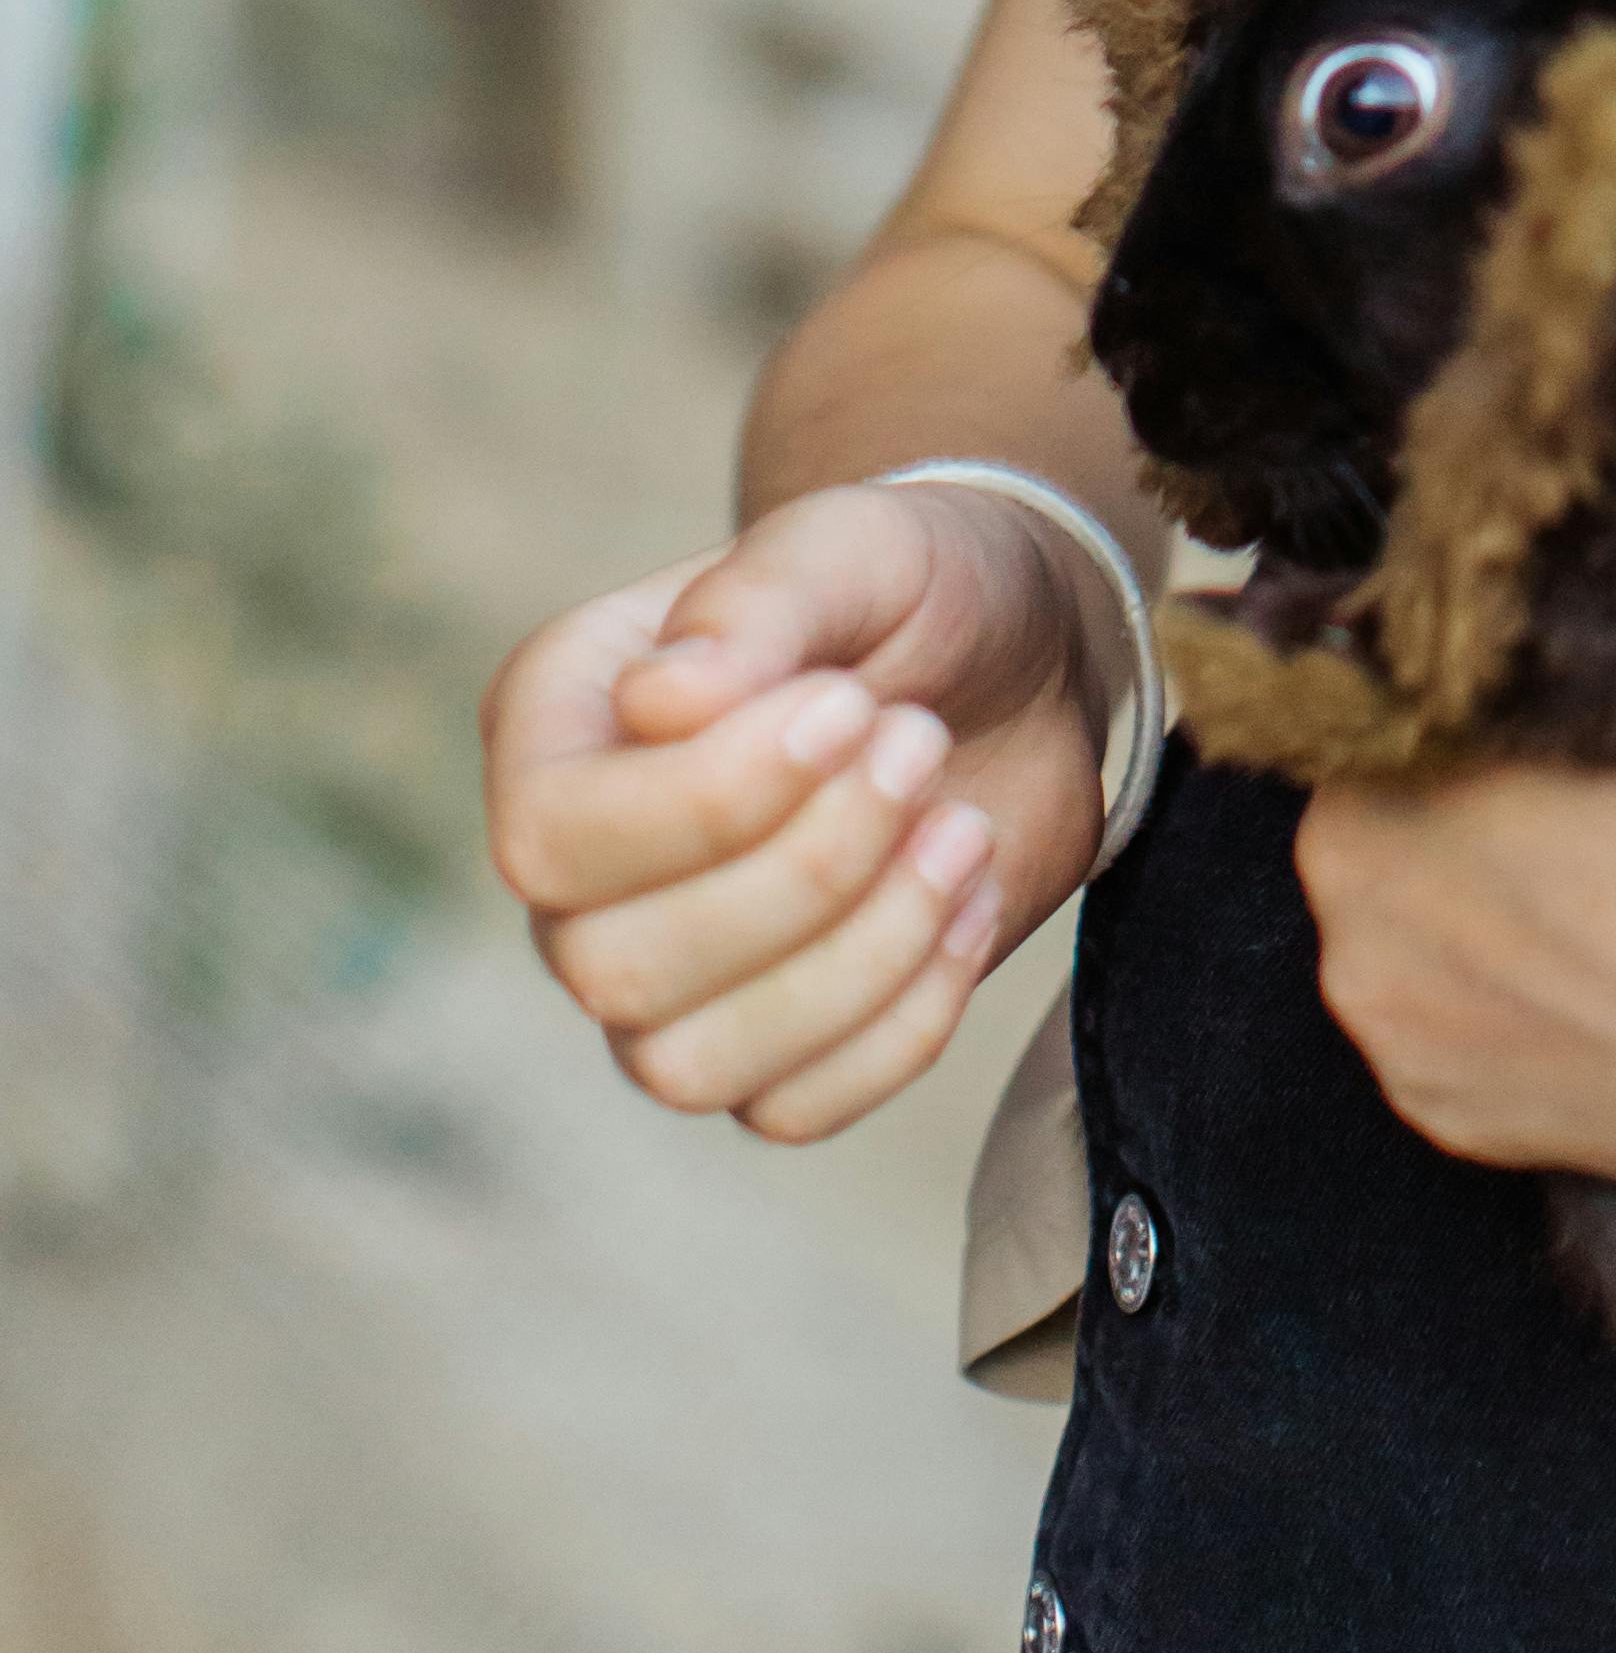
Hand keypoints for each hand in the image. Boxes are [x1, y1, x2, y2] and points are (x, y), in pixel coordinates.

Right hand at [483, 481, 1110, 1141]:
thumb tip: (656, 703)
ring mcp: (660, 980)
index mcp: (557, 727)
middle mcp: (578, 874)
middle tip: (920, 745)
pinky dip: (906, 1019)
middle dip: (806, 870)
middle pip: (614, 967)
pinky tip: (969, 898)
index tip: (853, 704)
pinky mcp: (764, 1049)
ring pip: (687, 1065)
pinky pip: (791, 1108)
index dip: (711, 800)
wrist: (1024, 661)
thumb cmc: (913, 586)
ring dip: (861, 953)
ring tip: (960, 829)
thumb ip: (759, 601)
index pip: (553, 836)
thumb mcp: (855, 544)